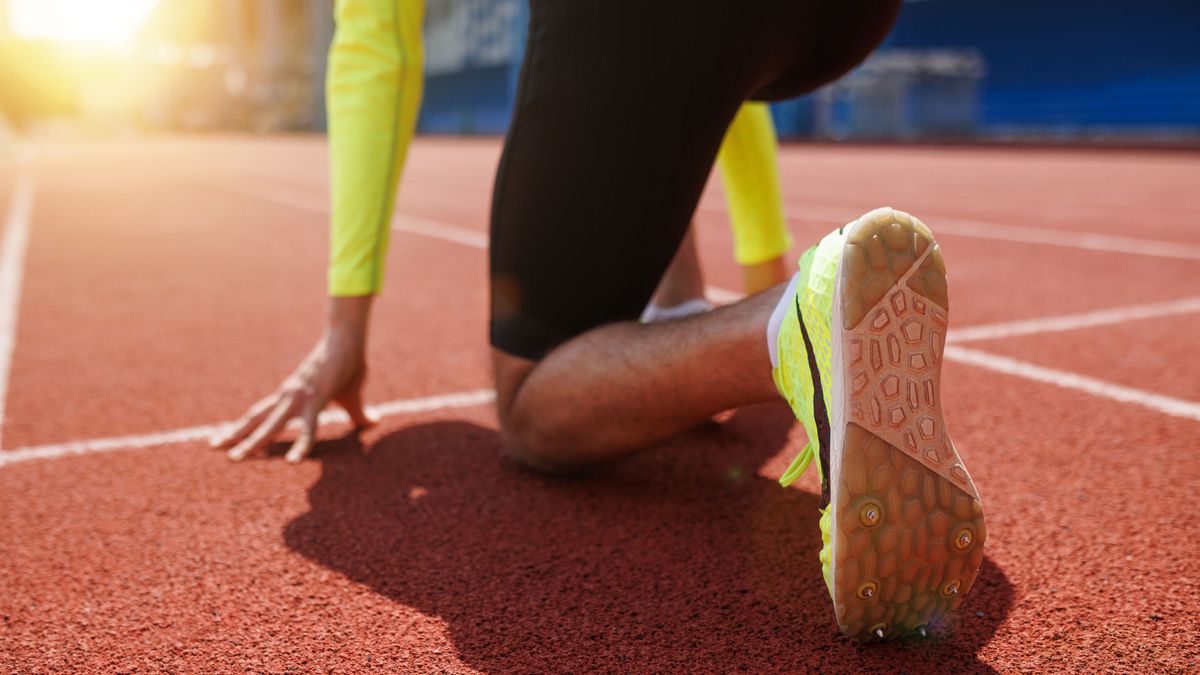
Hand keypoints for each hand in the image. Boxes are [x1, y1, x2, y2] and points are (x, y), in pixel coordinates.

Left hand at [210, 295, 378, 461]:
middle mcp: (288, 396)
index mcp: (291, 395)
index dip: (242, 426)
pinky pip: (308, 429)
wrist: (349, 339)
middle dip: (234, 434)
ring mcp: (299, 398)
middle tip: (212, 447)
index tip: (223, 437)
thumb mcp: (352, 395)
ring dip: (253, 443)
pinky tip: (293, 463)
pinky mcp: (316, 400)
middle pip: (255, 419)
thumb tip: (374, 422)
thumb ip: (358, 414)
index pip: (260, 413)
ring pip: (271, 426)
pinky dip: (301, 446)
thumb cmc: (349, 364)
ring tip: (235, 458)